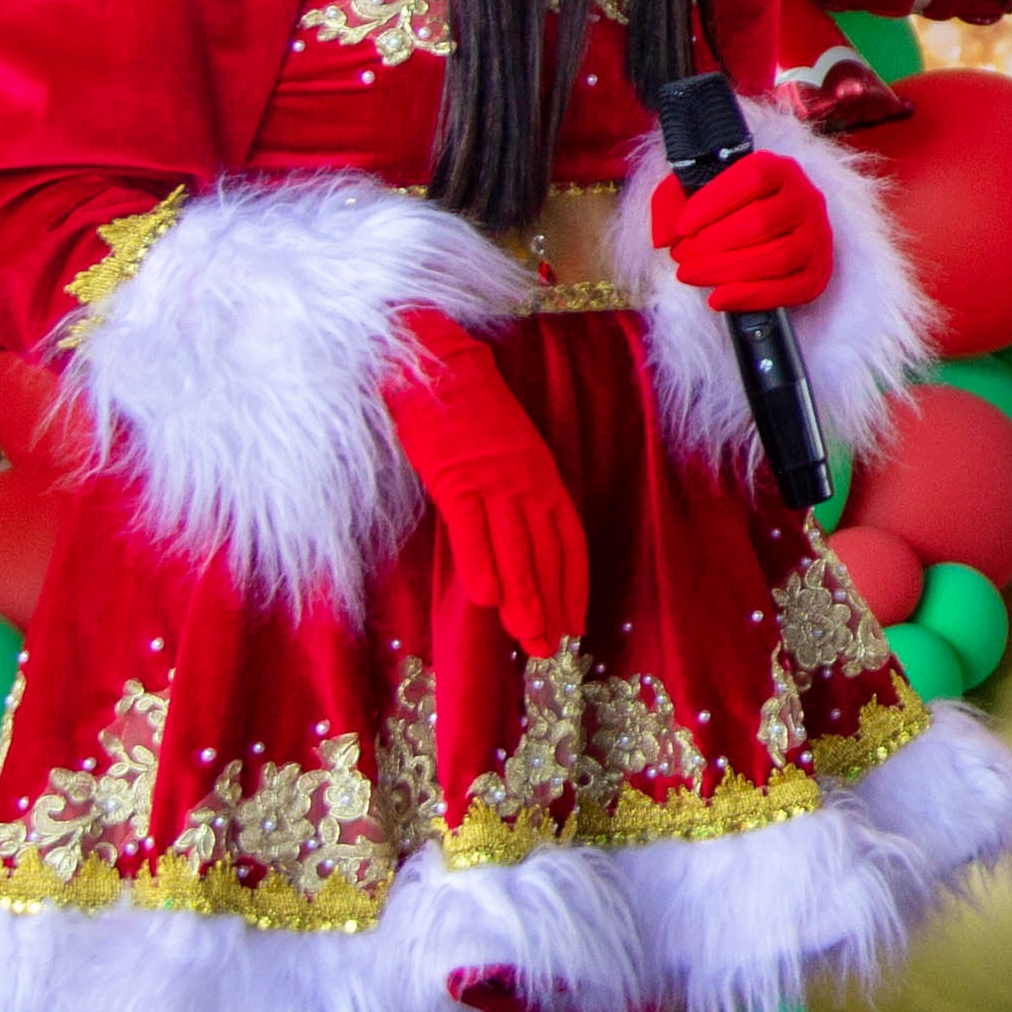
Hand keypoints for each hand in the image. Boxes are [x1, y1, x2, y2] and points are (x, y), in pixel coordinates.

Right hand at [389, 326, 588, 650]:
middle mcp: (526, 480)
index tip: (576, 622)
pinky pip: (471, 527)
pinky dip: (481, 563)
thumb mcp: (504, 454)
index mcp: (542, 474)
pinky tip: (488, 599)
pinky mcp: (454, 475)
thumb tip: (511, 545)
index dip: (573, 583)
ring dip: (524, 597)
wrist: (435, 363)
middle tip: (553, 648)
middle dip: (551, 604)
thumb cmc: (465, 412)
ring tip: (529, 638)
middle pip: (545, 552)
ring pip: (514, 547)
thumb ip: (512, 496)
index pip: (568, 539)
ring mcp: (492, 478)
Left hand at [649, 148, 833, 314]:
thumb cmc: (727, 208)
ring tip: (691, 275)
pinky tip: (719, 298)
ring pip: (778, 257)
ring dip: (727, 270)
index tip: (681, 228)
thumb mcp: (695, 190)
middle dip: (712, 244)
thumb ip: (670, 203)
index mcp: (779, 169)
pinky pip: (794, 289)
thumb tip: (663, 238)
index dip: (713, 203)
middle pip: (760, 222)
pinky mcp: (819, 270)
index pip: (752, 178)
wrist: (763, 226)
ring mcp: (817, 236)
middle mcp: (806, 198)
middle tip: (681, 257)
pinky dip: (753, 297)